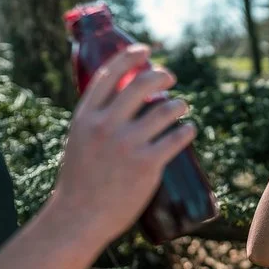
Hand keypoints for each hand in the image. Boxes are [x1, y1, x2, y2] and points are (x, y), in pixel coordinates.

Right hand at [48, 44, 195, 245]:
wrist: (79, 218)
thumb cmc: (80, 181)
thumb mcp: (78, 141)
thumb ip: (96, 121)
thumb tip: (119, 103)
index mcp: (86, 117)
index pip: (110, 75)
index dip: (129, 57)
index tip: (144, 50)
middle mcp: (106, 126)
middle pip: (142, 85)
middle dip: (161, 76)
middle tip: (170, 79)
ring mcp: (127, 144)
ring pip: (165, 110)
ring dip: (178, 105)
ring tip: (181, 108)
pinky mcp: (148, 164)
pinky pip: (176, 138)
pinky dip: (187, 130)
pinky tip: (190, 129)